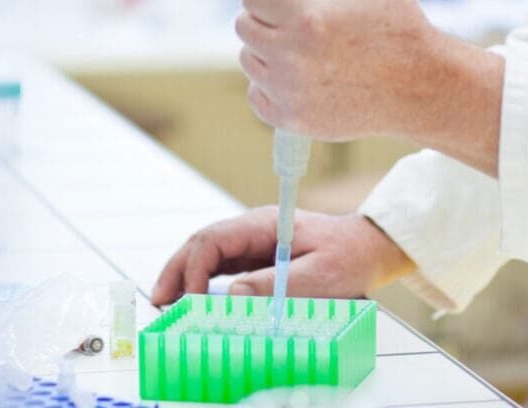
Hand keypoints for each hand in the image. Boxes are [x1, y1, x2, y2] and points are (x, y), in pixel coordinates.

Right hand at [150, 206, 413, 305]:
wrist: (368, 248)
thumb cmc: (349, 257)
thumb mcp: (320, 275)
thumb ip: (278, 284)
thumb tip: (232, 293)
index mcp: (264, 224)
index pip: (215, 239)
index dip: (194, 268)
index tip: (188, 300)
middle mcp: (253, 230)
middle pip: (202, 243)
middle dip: (177, 270)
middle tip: (159, 302)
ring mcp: (254, 242)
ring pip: (208, 254)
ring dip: (184, 275)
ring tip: (166, 304)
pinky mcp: (258, 257)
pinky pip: (222, 266)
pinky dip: (201, 281)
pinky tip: (192, 300)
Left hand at [236, 0, 437, 141]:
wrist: (420, 85)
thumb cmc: (398, 20)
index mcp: (309, 15)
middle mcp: (294, 56)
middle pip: (245, 24)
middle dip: (269, 15)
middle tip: (301, 15)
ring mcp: (291, 92)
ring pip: (248, 58)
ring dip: (268, 48)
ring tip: (304, 43)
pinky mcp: (292, 119)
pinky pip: (257, 93)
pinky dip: (272, 82)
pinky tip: (302, 72)